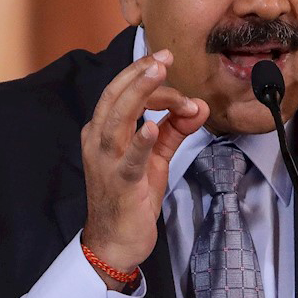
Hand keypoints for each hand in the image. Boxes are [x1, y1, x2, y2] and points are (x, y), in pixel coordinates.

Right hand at [81, 49, 209, 288]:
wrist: (116, 241)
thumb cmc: (132, 196)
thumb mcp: (155, 157)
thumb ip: (175, 129)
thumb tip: (199, 106)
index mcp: (103, 130)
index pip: (123, 94)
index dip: (149, 80)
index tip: (173, 71)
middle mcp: (98, 141)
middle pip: (115, 97)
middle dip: (140, 74)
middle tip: (164, 56)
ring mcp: (106, 162)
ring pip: (117, 119)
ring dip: (139, 93)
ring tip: (158, 73)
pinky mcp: (120, 184)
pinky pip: (129, 159)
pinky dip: (140, 141)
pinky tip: (152, 126)